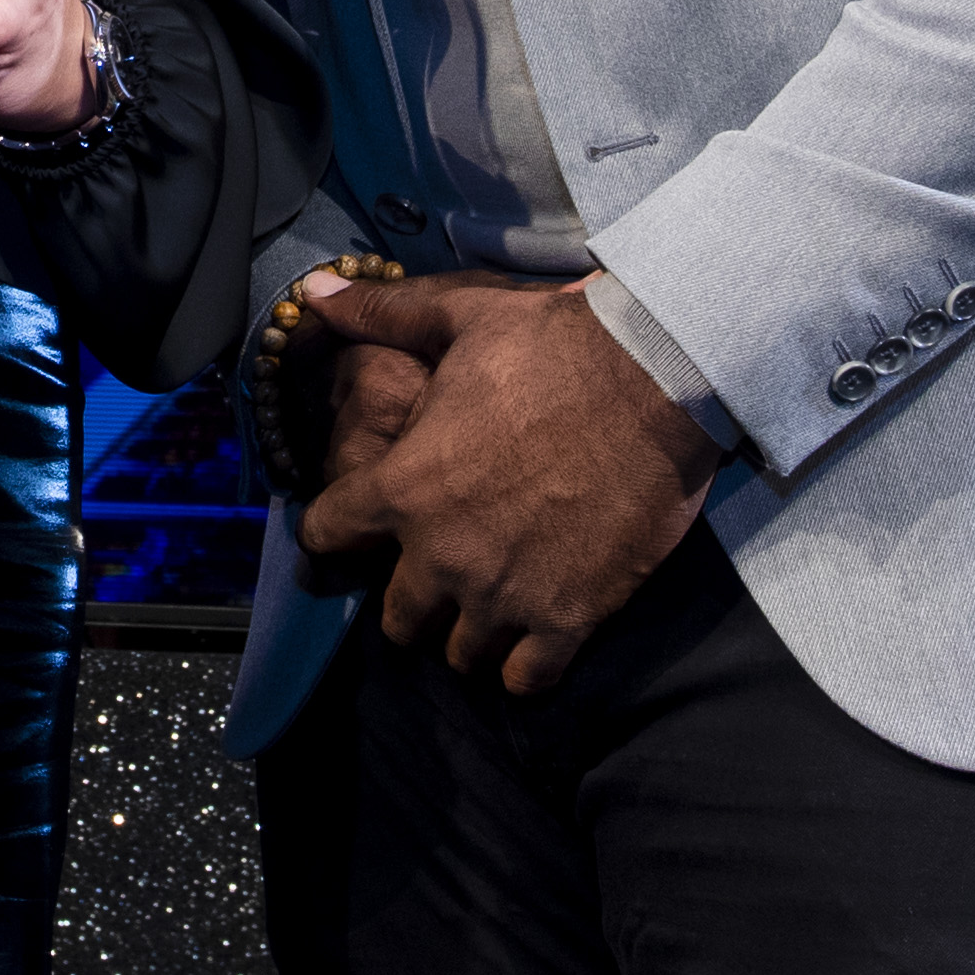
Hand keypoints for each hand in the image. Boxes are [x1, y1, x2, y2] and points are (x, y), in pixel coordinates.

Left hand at [299, 272, 721, 693]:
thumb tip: (318, 295)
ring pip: (460, 654)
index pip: (329, 533)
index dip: (335, 527)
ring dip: (468, 632)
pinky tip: (534, 640)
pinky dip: (524, 667)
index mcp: (404, 487)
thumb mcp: (460, 317)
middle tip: (437, 573)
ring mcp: (505, 596)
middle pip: (398, 617)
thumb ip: (382, 316)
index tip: (351, 526)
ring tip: (488, 607)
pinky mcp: (568, 618)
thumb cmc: (552, 345)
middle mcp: (442, 555)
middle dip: (410, 598)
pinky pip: (526, 679)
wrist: (656, 378)